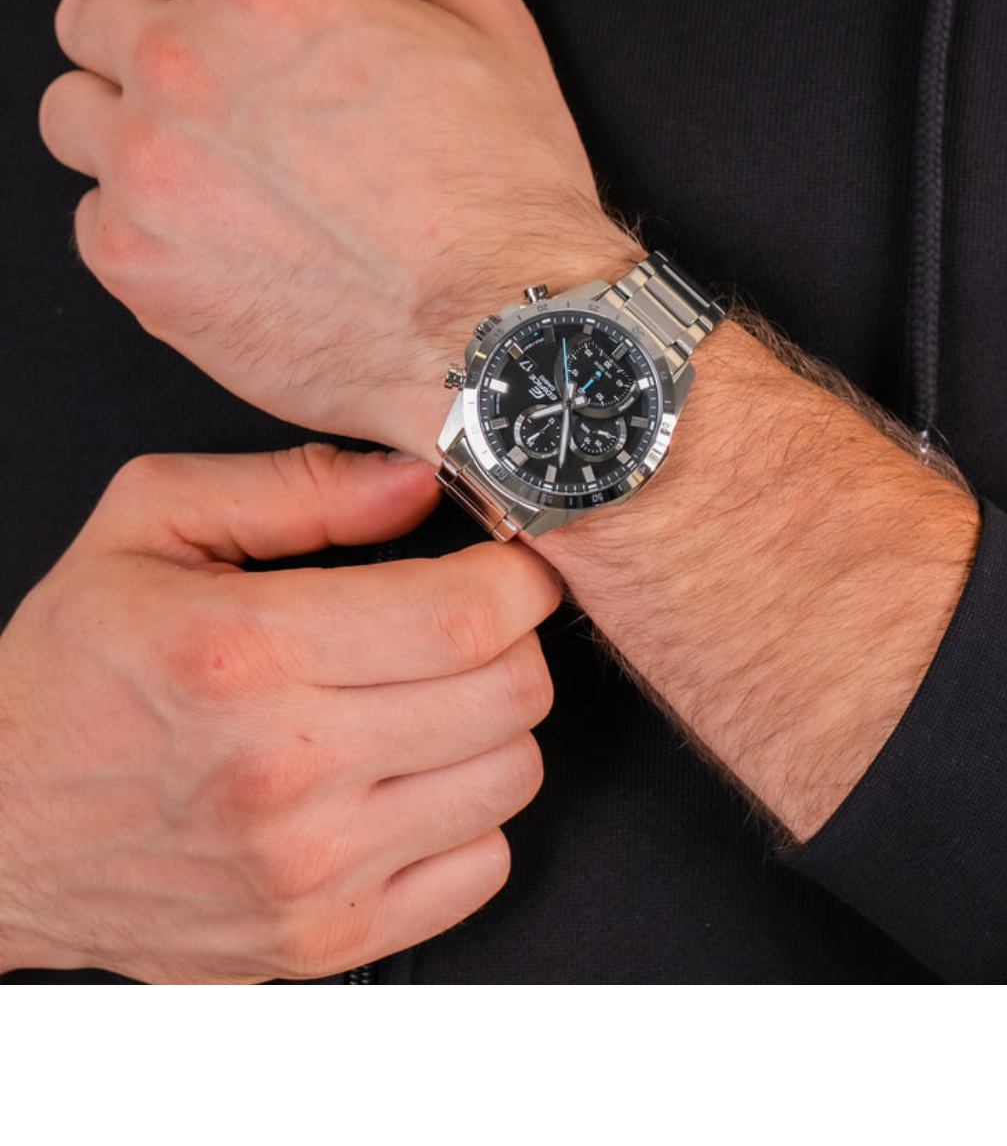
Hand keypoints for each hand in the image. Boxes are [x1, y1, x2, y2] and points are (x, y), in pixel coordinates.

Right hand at [0, 445, 558, 981]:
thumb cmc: (69, 673)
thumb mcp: (147, 526)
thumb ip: (293, 489)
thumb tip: (415, 485)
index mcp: (245, 653)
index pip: (464, 616)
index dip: (516, 577)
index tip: (505, 566)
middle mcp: (285, 772)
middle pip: (510, 694)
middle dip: (511, 640)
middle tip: (462, 625)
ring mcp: (309, 872)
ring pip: (510, 778)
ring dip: (491, 727)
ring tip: (425, 700)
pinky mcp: (323, 941)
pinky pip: (481, 868)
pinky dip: (466, 817)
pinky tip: (404, 781)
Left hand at [39, 0, 642, 456]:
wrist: (501, 338)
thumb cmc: (502, 203)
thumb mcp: (482, 19)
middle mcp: (187, 72)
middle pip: (91, 13)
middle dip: (146, 36)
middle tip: (211, 86)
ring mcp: (150, 173)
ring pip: (73, 114)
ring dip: (129, 127)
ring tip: (213, 169)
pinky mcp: (138, 266)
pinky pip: (91, 220)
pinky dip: (142, 225)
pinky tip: (221, 238)